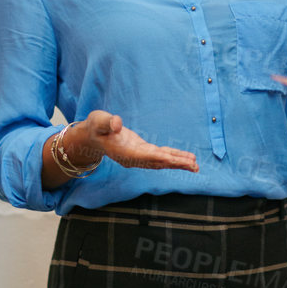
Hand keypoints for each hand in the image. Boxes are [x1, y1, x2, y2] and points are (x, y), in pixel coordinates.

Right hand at [71, 111, 199, 172]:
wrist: (91, 136)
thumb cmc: (95, 127)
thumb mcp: (98, 121)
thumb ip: (107, 122)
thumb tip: (118, 124)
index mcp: (124, 152)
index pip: (146, 156)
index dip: (162, 158)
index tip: (177, 161)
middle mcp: (133, 158)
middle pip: (158, 162)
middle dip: (176, 164)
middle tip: (194, 166)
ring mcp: (138, 157)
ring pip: (161, 162)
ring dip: (178, 163)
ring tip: (195, 165)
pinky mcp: (142, 152)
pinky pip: (160, 157)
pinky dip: (173, 157)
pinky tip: (185, 159)